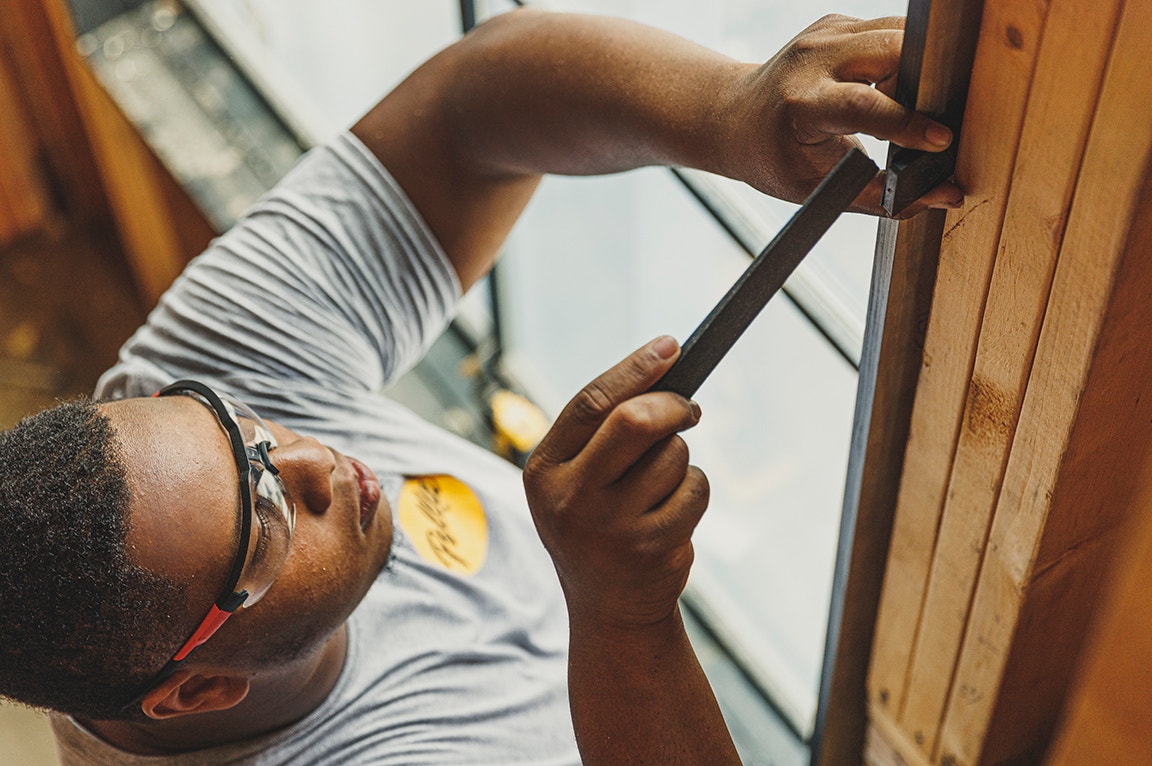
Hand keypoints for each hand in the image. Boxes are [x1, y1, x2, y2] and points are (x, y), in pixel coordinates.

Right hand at [523, 336, 707, 628]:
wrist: (609, 608)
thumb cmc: (597, 525)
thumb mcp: (576, 480)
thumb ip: (602, 432)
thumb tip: (663, 366)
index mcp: (543, 472)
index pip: (590, 404)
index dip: (634, 369)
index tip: (670, 345)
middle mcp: (570, 499)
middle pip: (634, 422)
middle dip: (671, 405)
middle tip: (688, 409)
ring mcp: (611, 527)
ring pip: (673, 454)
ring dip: (681, 459)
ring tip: (663, 486)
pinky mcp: (652, 548)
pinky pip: (695, 489)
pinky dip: (696, 490)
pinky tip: (675, 513)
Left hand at [713, 14, 963, 216]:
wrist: (735, 119)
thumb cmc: (773, 158)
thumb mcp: (819, 188)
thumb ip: (883, 196)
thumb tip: (945, 195)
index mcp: (801, 103)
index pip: (862, 104)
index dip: (906, 122)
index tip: (940, 140)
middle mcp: (813, 59)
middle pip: (891, 52)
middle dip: (925, 82)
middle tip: (929, 118)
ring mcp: (827, 33)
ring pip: (898, 33)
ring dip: (918, 69)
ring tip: (905, 105)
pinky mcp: (839, 24)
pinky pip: (890, 31)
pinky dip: (903, 59)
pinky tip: (891, 87)